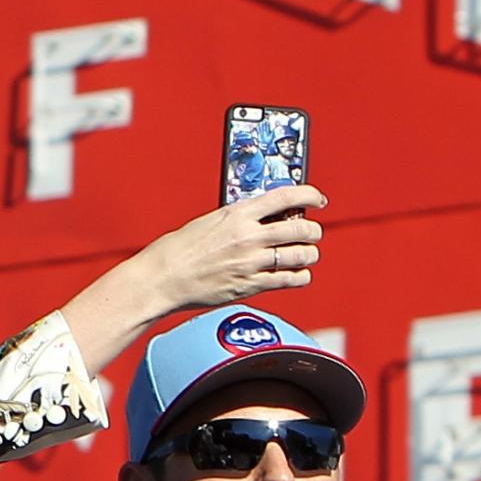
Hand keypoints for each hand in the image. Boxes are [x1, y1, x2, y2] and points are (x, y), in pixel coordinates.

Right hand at [143, 187, 327, 309]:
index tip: (317, 199)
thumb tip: (265, 219)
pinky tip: (298, 273)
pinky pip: (289, 280)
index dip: (308, 195)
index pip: (285, 197)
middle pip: (301, 229)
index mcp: (238, 214)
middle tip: (312, 232)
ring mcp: (252, 263)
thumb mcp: (211, 222)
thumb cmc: (180, 249)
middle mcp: (249, 237)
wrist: (163, 278)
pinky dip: (300, 276)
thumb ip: (240, 220)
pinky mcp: (251, 285)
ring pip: (301, 255)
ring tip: (307, 253)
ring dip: (310, 254)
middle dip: (313, 230)